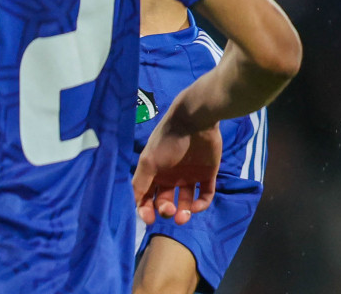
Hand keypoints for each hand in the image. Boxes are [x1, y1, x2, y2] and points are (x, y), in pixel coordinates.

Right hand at [133, 100, 220, 224]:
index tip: (149, 219)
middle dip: (165, 210)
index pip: (146, 196)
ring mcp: (189, 176)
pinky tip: (196, 206)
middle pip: (165, 201)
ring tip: (183, 216)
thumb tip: (134, 204)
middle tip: (169, 211)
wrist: (195, 121)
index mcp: (154, 171)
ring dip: (184, 213)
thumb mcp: (148, 161)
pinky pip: (204, 195)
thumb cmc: (168, 141)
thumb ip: (140, 182)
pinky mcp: (207, 175)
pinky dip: (201, 204)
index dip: (145, 209)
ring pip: (185, 202)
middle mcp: (170, 176)